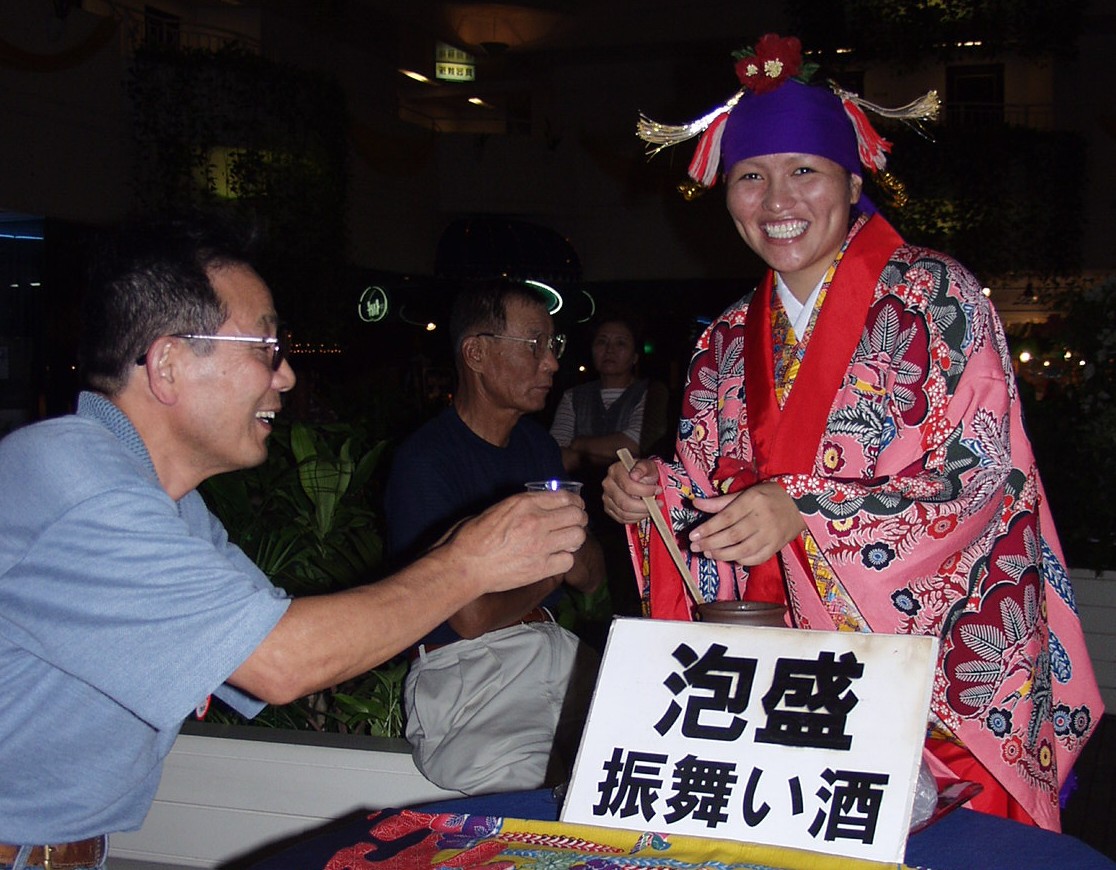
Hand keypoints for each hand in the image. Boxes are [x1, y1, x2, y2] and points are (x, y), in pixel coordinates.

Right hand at [444, 491, 586, 591]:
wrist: (465, 565)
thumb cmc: (474, 536)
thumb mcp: (498, 508)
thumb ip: (523, 505)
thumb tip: (543, 505)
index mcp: (525, 503)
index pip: (565, 497)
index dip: (575, 503)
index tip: (574, 507)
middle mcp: (536, 521)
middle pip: (577, 516)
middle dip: (579, 519)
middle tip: (573, 524)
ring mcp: (540, 546)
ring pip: (578, 537)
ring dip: (574, 538)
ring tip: (565, 541)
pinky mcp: (540, 568)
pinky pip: (568, 561)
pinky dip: (564, 559)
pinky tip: (555, 558)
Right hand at [602, 457, 658, 523]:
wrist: (639, 478)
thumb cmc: (643, 472)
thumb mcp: (647, 465)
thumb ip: (642, 468)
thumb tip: (634, 475)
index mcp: (615, 471)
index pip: (628, 486)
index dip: (645, 491)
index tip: (658, 490)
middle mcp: (608, 485)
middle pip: (624, 502)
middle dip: (644, 506)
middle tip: (658, 504)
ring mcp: (607, 498)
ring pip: (624, 513)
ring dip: (641, 513)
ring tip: (652, 508)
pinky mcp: (609, 509)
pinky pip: (622, 519)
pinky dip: (635, 518)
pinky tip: (643, 512)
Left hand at [688, 482, 805, 564]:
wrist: (802, 504)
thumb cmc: (769, 495)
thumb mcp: (745, 493)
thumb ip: (720, 501)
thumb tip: (695, 503)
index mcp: (753, 501)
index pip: (726, 517)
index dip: (708, 528)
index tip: (693, 535)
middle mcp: (762, 518)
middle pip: (732, 535)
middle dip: (711, 543)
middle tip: (696, 547)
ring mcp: (771, 534)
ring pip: (743, 549)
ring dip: (722, 554)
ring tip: (708, 554)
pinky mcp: (777, 546)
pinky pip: (756, 558)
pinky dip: (741, 560)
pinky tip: (730, 558)